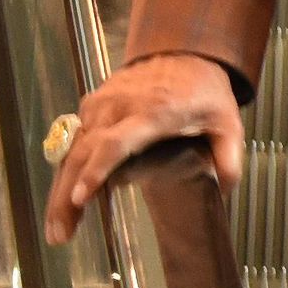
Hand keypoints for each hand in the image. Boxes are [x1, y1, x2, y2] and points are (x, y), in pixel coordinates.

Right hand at [44, 53, 245, 243]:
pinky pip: (73, 142)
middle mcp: (120, 106)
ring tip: (58, 230)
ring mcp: (102, 104)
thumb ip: (229, 159)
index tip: (82, 197)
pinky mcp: (92, 105)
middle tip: (59, 235)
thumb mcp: (228, 124)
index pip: (116, 142)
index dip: (97, 170)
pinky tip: (64, 204)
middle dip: (66, 195)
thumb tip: (225, 192)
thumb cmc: (205, 92)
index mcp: (154, 112)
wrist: (184, 52)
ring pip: (72, 151)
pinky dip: (65, 173)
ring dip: (60, 191)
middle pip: (84, 152)